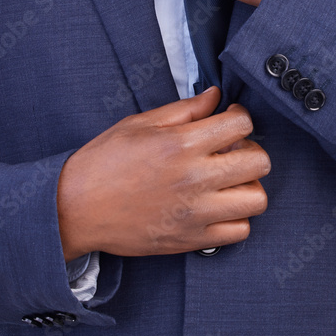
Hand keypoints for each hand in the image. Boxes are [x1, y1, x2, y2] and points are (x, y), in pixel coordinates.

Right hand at [56, 86, 269, 257]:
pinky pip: (239, 231)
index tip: (230, 118)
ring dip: (247, 185)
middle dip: (250, 149)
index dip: (241, 116)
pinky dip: (236, 218)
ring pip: (257, 199)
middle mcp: (195, 178)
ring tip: (226, 180)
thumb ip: (184, 109)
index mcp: (182, 144)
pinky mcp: (192, 240)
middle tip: (230, 149)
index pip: (242, 123)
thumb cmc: (104, 161)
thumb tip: (215, 96)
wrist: (75, 208)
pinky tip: (217, 205)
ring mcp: (196, 213)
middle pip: (259, 161)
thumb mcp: (141, 123)